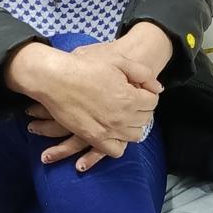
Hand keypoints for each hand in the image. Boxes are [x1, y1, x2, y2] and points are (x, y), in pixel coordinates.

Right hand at [23, 39, 162, 171]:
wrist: (55, 77)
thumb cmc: (85, 66)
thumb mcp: (118, 61)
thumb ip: (143, 74)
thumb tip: (158, 89)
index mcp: (131, 98)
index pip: (153, 102)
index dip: (147, 94)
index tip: (138, 89)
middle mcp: (122, 118)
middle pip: (145, 119)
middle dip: (141, 109)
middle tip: (130, 100)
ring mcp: (108, 131)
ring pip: (134, 136)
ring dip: (131, 126)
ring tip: (122, 115)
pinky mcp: (94, 138)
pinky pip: (115, 150)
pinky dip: (118, 144)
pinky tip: (113, 132)